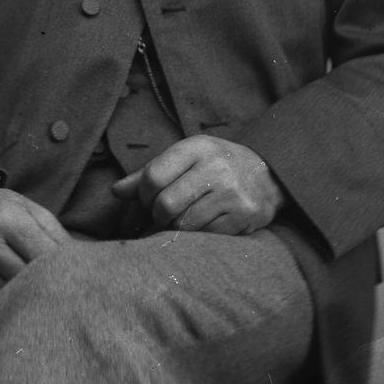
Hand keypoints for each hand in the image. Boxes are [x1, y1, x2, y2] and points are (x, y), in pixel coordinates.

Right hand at [0, 179, 70, 299]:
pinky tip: (10, 285)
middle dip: (47, 284)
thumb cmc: (3, 209)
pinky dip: (6, 296)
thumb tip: (80, 262)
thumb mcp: (32, 209)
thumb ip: (56, 234)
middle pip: (28, 278)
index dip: (62, 267)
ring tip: (37, 287)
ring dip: (27, 293)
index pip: (43, 254)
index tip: (77, 276)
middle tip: (62, 289)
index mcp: (8, 220)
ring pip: (12, 294)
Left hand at [111, 136, 284, 234]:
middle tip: (162, 215)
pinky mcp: (244, 216)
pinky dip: (198, 235)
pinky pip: (207, 236)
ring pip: (185, 224)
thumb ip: (150, 173)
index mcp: (196, 147)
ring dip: (176, 228)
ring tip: (182, 219)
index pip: (152, 176)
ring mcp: (232, 193)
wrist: (267, 172)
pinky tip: (203, 224)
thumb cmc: (215, 165)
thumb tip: (116, 192)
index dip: (141, 195)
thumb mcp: (185, 157)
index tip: (146, 200)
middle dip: (157, 216)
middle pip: (165, 205)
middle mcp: (215, 167)